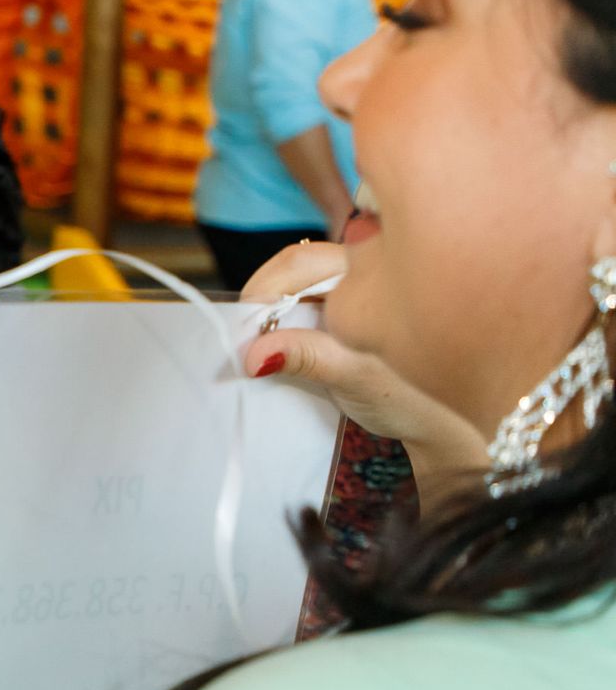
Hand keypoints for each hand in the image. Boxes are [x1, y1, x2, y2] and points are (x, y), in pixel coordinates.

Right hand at [243, 242, 486, 503]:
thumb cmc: (413, 396)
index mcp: (374, 270)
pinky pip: (304, 305)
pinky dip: (285, 323)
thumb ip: (306, 357)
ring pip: (296, 288)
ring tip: (261, 345)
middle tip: (246, 340)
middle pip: (293, 270)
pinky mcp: (346, 313)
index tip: (244, 331)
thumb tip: (254, 355)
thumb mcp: (355, 377)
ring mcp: (354, 291)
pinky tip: (281, 347)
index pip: (300, 264)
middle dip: (264, 301)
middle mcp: (364, 270)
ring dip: (272, 314)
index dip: (264, 292)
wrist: (445, 425)